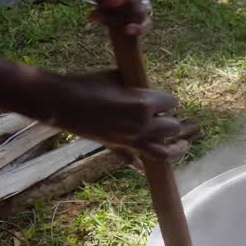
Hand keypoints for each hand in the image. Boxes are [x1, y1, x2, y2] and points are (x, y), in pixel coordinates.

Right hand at [48, 71, 189, 157]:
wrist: (62, 103)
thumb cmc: (89, 84)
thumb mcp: (119, 78)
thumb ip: (138, 88)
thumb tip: (149, 94)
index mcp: (144, 104)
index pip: (172, 102)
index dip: (167, 100)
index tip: (162, 99)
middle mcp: (142, 126)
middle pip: (173, 127)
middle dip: (170, 121)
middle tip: (164, 117)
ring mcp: (132, 142)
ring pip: (165, 153)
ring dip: (176, 149)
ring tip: (183, 145)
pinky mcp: (119, 149)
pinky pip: (135, 162)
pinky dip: (141, 165)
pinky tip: (146, 167)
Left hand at [59, 0, 149, 34]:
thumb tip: (118, 2)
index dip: (114, 4)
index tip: (97, 1)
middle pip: (136, 8)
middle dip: (113, 14)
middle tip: (93, 12)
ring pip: (138, 17)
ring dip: (116, 22)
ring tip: (96, 15)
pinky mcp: (135, 1)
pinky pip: (139, 22)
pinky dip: (126, 27)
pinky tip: (116, 28)